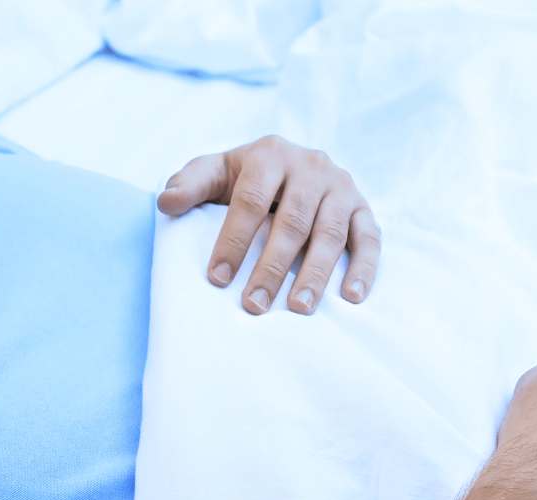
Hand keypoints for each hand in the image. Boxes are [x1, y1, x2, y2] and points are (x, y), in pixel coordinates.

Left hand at [157, 135, 380, 314]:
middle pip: (292, 221)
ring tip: (297, 308)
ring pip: (330, 233)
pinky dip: (364, 268)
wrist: (290, 164)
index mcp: (270, 155)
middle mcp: (311, 167)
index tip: (217, 278)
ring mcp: (341, 187)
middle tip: (253, 305)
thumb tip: (166, 202)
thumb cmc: (245, 176)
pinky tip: (350, 297)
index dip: (234, 240)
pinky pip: (370, 238)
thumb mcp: (214, 171)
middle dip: (272, 266)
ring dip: (315, 273)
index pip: (251, 200)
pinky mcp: (363, 208)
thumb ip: (190, 183)